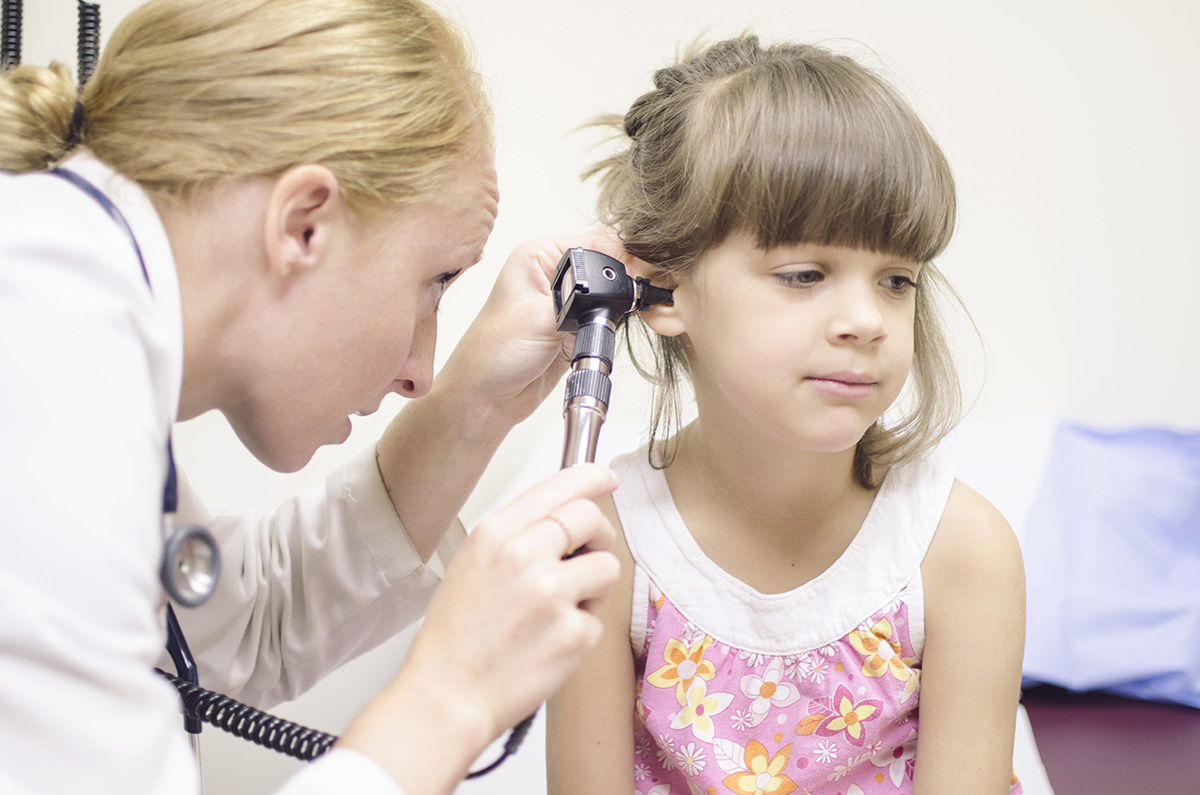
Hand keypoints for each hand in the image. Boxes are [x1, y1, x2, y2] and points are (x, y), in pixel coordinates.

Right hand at [338, 464, 620, 792]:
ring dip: (594, 588)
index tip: (606, 479)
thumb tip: (563, 518)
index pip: (557, 485)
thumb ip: (516, 536)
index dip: (591, 478)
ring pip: (607, 566)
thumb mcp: (471, 566)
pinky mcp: (573, 632)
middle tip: (588, 559)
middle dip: (600, 536)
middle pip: (590, 517)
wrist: (446, 698)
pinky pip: (598, 619)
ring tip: (559, 611)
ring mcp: (550, 592)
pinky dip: (581, 633)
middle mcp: (522, 554)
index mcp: (494, 534)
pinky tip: (549, 646)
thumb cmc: (455, 640)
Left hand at [439, 231, 626, 425]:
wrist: (487, 398)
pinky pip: (607, 320)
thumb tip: (617, 282)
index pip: (595, 240)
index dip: (619, 257)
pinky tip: (601, 337)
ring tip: (601, 325)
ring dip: (615, 309)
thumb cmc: (491, 355)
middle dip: (621, 284)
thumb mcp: (540, 317)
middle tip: (618, 306)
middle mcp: (552, 274)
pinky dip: (610, 328)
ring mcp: (565, 301)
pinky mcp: (575, 326)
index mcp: (538, 256)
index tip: (631, 278)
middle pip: (608, 265)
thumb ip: (583, 297)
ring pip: (611, 294)